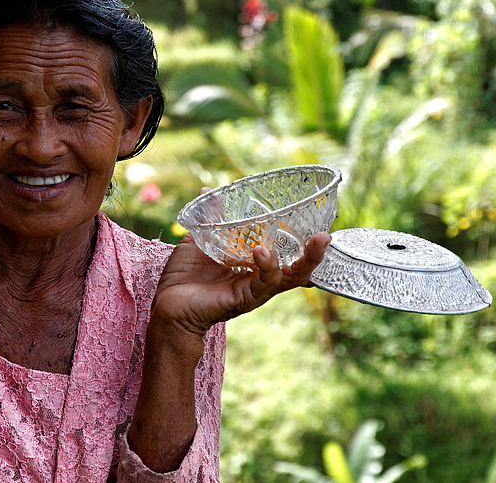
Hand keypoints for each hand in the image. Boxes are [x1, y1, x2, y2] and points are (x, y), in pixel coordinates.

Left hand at [151, 228, 330, 343]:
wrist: (167, 304)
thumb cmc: (184, 278)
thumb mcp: (199, 242)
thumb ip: (208, 219)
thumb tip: (207, 191)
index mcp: (252, 266)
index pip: (285, 253)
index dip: (302, 241)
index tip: (317, 223)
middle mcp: (259, 280)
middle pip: (298, 269)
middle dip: (316, 254)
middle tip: (327, 235)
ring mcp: (254, 291)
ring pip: (290, 278)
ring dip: (306, 260)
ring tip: (315, 241)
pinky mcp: (243, 299)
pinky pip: (263, 284)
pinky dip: (267, 267)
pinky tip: (262, 252)